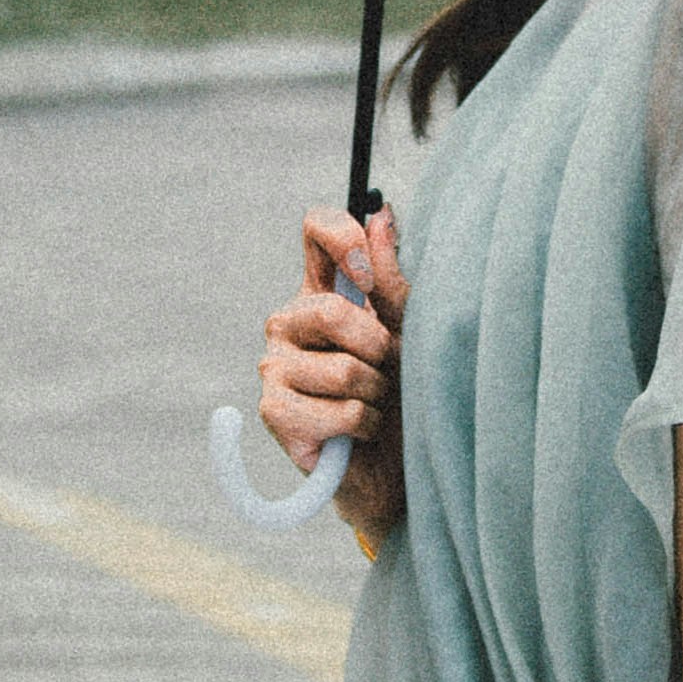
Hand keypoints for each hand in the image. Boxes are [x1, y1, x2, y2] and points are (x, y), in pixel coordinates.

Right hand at [256, 205, 406, 546]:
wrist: (399, 467)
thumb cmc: (405, 393)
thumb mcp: (409, 332)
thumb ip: (392, 280)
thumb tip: (382, 215)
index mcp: (322, 289)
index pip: (316, 230)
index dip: (343, 239)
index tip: (370, 279)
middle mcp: (289, 321)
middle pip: (331, 310)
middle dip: (378, 348)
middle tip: (387, 371)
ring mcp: (274, 366)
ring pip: (343, 369)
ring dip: (378, 394)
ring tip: (375, 405)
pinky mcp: (273, 411)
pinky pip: (339, 410)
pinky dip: (366, 425)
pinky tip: (359, 432)